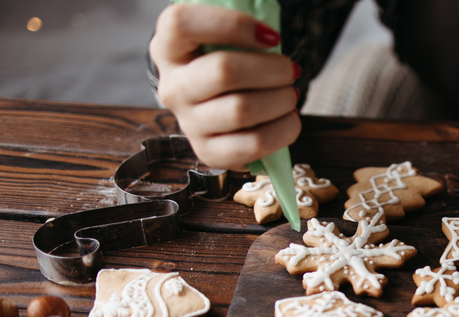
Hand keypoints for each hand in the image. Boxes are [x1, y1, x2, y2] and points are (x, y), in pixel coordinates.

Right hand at [149, 4, 300, 169]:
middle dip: (272, 69)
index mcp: (168, 46)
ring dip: (281, 100)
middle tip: (291, 69)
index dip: (232, 24)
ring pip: (242, 110)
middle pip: (223, 71)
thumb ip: (239, 25)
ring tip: (291, 94)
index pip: (182, 23)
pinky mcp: (208, 152)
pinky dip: (283, 130)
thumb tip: (269, 32)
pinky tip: (289, 118)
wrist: (220, 104)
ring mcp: (188, 123)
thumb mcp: (225, 36)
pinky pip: (252, 145)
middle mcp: (171, 86)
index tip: (271, 36)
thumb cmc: (228, 61)